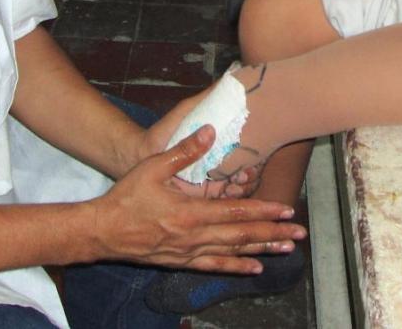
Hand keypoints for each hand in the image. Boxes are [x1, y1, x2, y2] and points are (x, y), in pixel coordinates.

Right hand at [89, 125, 305, 273]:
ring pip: (233, 252)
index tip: (286, 209)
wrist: (101, 232)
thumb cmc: (126, 197)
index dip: (263, 211)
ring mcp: (190, 252)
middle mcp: (195, 236)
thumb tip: (210, 131)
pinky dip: (237, 268)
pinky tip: (255, 269)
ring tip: (287, 249)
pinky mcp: (182, 262)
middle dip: (273, 233)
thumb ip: (184, 151)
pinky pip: (215, 267)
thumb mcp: (153, 168)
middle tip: (299, 233)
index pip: (236, 212)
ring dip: (262, 250)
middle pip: (242, 235)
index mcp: (190, 213)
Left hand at [141, 90, 262, 198]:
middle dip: (252, 174)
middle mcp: (221, 163)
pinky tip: (228, 193)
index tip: (257, 156)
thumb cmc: (165, 131)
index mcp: (221, 144)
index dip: (257, 155)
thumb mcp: (187, 111)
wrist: (139, 156)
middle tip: (247, 172)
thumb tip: (232, 74)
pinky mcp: (201, 195)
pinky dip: (229, 198)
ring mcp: (212, 181)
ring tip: (236, 183)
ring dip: (243, 187)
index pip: (249, 152)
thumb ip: (206, 98)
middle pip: (248, 172)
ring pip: (238, 188)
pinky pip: (221, 200)